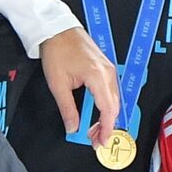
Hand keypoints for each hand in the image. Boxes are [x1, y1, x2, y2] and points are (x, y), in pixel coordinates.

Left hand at [38, 26, 117, 144]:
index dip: (105, 128)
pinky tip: (95, 112)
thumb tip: (72, 127)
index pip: (108, 110)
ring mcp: (109, 69)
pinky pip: (110, 90)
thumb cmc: (57, 51)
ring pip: (113, 99)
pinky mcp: (105, 67)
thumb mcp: (58, 84)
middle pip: (114, 106)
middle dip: (106, 125)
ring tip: (93, 129)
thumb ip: (68, 109)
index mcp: (98, 76)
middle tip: (94, 140)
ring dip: (105, 116)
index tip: (99, 141)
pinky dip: (105, 104)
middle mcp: (108, 72)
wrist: (57, 30)